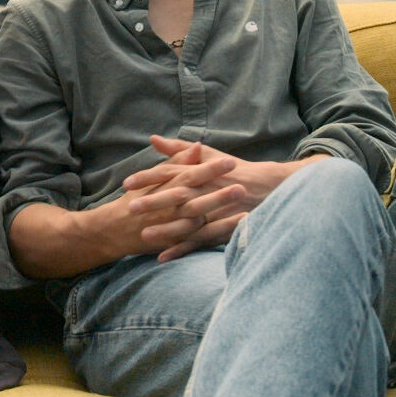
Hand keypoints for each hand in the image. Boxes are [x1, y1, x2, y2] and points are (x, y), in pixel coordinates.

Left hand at [120, 137, 305, 261]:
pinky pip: (200, 241)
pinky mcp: (222, 229)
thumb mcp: (208, 155)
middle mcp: (206, 191)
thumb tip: (153, 139)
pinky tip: (163, 257)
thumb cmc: (233, 170)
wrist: (269, 187)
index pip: (170, 173)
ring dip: (166, 230)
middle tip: (130, 208)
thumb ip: (179, 150)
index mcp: (200, 172)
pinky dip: (182, 250)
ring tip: (144, 235)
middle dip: (154, 203)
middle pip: (177, 197)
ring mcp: (215, 211)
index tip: (127, 182)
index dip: (148, 177)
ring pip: (188, 222)